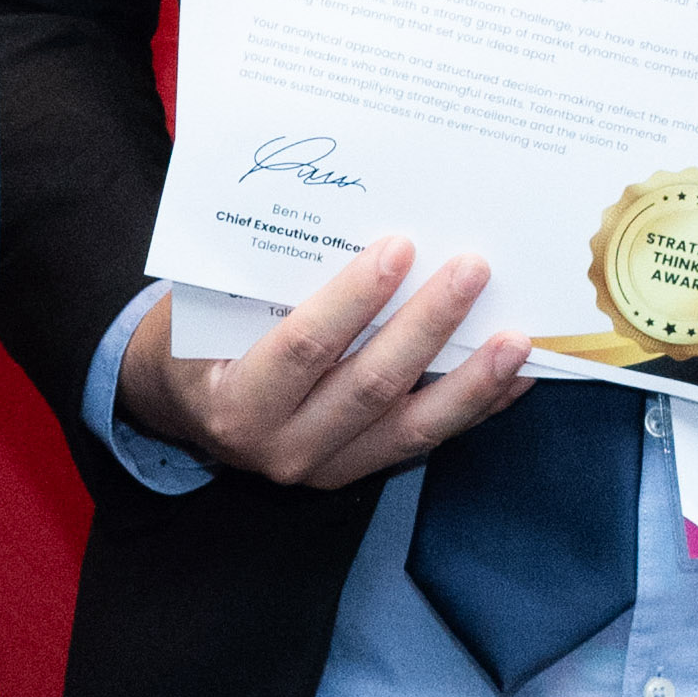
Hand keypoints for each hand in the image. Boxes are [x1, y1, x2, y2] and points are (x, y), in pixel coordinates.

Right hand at [121, 239, 524, 494]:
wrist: (179, 404)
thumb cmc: (193, 335)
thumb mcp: (206, 304)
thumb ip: (266, 278)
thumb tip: (356, 224)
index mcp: (236, 400)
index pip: (303, 346)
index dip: (353, 298)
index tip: (400, 247)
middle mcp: (279, 446)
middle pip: (369, 385)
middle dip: (427, 325)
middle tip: (473, 270)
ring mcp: (322, 467)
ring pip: (410, 428)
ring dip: (470, 381)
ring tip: (517, 338)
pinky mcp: (355, 472)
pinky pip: (424, 441)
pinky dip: (474, 407)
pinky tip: (515, 375)